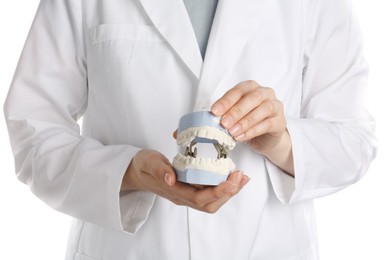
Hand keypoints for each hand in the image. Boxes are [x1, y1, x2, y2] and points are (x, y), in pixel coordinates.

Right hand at [121, 149, 249, 212]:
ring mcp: (186, 194)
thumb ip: (159, 170)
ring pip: (212, 201)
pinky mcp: (190, 189)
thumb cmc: (143, 165)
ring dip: (229, 191)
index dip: (218, 191)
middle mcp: (182, 196)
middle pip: (210, 204)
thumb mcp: (149, 162)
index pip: (199, 198)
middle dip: (228, 193)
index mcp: (173, 191)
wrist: (137, 171)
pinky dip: (224, 186)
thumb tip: (171, 179)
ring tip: (242, 178)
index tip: (232, 180)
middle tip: (241, 177)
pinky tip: (232, 176)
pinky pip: (209, 192)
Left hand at [211, 80, 293, 174]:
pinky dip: (252, 131)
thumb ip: (226, 114)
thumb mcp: (234, 117)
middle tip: (224, 122)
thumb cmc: (248, 123)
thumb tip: (213, 118)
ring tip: (232, 131)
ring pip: (262, 109)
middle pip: (252, 98)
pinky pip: (267, 124)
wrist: (265, 138)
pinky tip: (241, 137)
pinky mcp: (280, 121)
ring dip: (245, 121)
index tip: (215, 111)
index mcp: (251, 87)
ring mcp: (275, 106)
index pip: (238, 91)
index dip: (226, 101)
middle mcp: (265, 93)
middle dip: (236, 111)